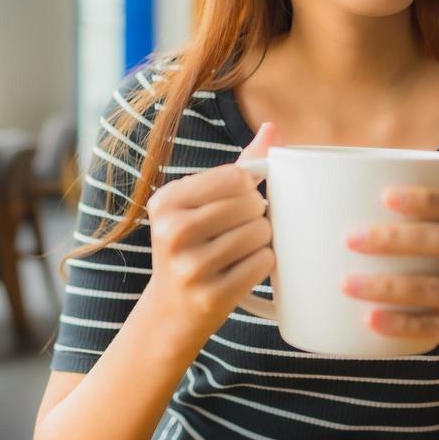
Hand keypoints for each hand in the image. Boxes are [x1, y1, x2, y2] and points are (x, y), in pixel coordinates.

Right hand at [140, 122, 279, 346]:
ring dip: (262, 241)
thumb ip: (238, 166)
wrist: (170, 311)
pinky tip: (244, 269)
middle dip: (257, 216)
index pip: (236, 176)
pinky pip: (263, 263)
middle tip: (239, 232)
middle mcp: (172, 231)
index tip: (238, 203)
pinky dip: (263, 264)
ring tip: (241, 250)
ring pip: (260, 233)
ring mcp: (190, 267)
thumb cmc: (193, 248)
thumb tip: (272, 128)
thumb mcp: (200, 205)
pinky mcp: (211, 295)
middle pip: (251, 204)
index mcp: (166, 201)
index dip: (249, 189)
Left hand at [343, 186, 438, 391]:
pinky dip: (401, 323)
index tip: (383, 197)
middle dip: (394, 237)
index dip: (423, 199)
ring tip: (347, 285)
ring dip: (387, 286)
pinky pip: (438, 326)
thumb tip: (341, 217)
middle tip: (351, 239)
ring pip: (437, 288)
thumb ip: (418, 239)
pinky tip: (372, 320)